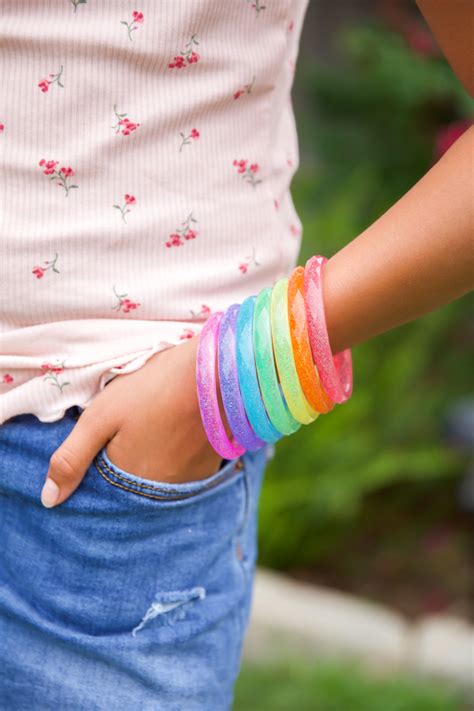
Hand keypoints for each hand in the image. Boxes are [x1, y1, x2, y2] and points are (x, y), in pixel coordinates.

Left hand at [40, 335, 222, 507]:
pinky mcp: (210, 466)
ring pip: (158, 479)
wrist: (215, 370)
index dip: (97, 466)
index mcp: (130, 482)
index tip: (102, 440)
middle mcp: (162, 491)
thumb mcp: (101, 417)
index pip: (103, 491)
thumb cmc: (152, 388)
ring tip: (151, 427)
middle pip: (133, 486)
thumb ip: (72, 458)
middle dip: (125, 464)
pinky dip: (174, 457)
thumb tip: (48, 501)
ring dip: (151, 461)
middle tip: (129, 428)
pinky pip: (183, 472)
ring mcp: (190, 480)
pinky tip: (173, 430)